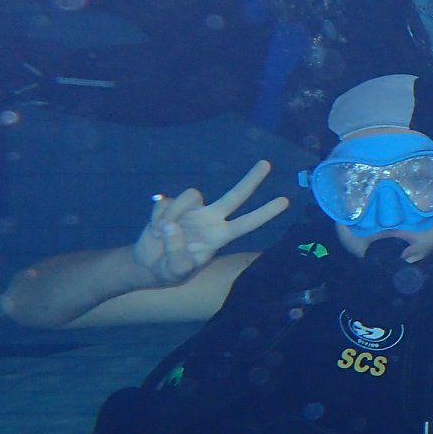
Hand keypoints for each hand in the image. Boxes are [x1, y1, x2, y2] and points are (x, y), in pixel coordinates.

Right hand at [132, 160, 288, 285]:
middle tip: (267, 163)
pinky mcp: (172, 204)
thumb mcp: (174, 270)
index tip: (285, 201)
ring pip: (191, 195)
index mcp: (219, 236)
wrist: (147, 265)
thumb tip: (170, 226)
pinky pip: (165, 203)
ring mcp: (193, 210)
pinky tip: (153, 228)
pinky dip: (156, 216)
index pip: (247, 223)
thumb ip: (175, 251)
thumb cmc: (169, 270)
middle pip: (236, 196)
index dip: (265, 213)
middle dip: (251, 180)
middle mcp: (211, 219)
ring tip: (161, 232)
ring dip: (174, 212)